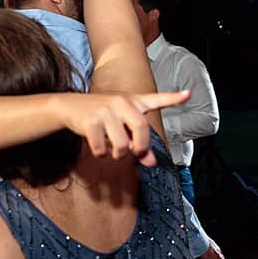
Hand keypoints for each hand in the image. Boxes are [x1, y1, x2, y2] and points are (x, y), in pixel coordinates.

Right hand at [70, 90, 190, 165]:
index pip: (156, 99)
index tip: (188, 94)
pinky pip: (102, 148)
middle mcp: (122, 102)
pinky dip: (101, 153)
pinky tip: (96, 145)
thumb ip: (138, 143)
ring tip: (111, 149)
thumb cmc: (101, 117)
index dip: (173, 98)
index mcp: (133, 101)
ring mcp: (106, 110)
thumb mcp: (121, 126)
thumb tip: (151, 164)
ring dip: (118, 154)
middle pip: (141, 129)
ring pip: (122, 144)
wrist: (69, 106)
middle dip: (140, 148)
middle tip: (135, 153)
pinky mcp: (91, 121)